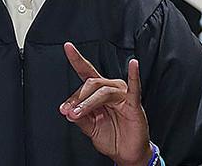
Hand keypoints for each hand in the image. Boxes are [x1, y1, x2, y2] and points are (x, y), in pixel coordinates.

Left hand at [59, 42, 151, 165]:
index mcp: (99, 92)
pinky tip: (133, 65)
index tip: (67, 47)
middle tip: (68, 112)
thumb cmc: (112, 138)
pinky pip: (134, 88)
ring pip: (103, 91)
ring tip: (78, 113)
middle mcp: (111, 90)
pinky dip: (134, 75)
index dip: (77, 59)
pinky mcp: (133, 103)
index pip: (86, 73)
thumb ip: (80, 117)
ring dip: (88, 102)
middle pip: (91, 84)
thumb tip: (68, 110)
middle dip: (77, 98)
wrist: (125, 154)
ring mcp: (123, 95)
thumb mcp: (90, 127)